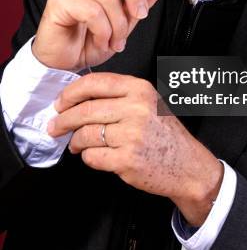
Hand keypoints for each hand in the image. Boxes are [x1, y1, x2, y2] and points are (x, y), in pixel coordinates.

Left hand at [48, 73, 223, 225]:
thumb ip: (120, 96)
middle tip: (55, 125)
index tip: (61, 102)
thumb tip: (80, 98)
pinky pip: (93, 156)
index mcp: (140, 90)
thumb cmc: (166, 135)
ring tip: (76, 144)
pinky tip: (93, 155)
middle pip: (85, 109)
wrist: (187, 165)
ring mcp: (132, 134)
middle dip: (64, 119)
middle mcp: (136, 108)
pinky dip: (88, 157)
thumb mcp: (149, 103)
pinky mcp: (127, 159)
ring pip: (86, 133)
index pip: (95, 83)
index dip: (71, 93)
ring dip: (75, 141)